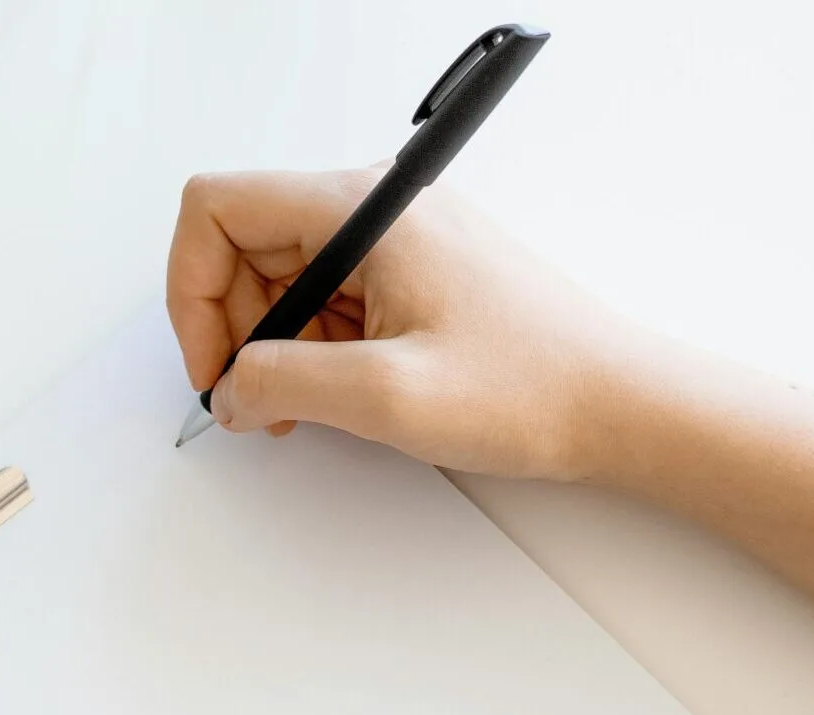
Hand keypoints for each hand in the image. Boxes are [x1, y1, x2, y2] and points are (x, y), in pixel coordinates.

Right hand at [166, 166, 638, 480]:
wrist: (621, 407)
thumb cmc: (534, 387)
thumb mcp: (385, 396)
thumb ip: (282, 382)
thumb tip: (230, 387)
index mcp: (365, 209)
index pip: (219, 208)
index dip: (192, 289)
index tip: (214, 362)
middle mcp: (379, 208)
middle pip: (246, 245)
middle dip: (233, 328)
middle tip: (254, 399)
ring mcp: (399, 239)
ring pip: (285, 277)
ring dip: (275, 346)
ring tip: (306, 408)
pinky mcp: (416, 273)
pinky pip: (330, 298)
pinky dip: (315, 348)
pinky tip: (341, 394)